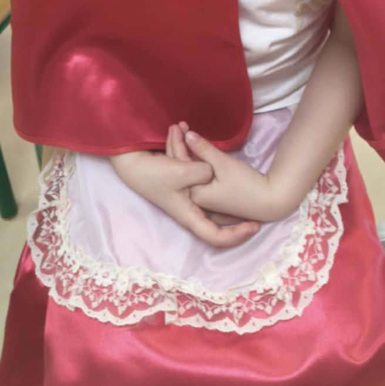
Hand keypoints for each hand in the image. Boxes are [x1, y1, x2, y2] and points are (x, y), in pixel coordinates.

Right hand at [109, 147, 260, 248]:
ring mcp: (187, 194)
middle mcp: (189, 208)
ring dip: (217, 177)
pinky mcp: (183, 180)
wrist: (130, 163)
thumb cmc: (153, 174)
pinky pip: (200, 176)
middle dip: (229, 197)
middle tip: (251, 196)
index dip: (236, 236)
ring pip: (209, 189)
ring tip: (235, 174)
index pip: (215, 236)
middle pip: (216, 211)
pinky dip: (204, 164)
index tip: (254, 226)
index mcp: (189, 215)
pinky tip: (205, 149)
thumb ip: (204, 172)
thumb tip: (213, 172)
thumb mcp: (182, 172)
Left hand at [165, 123, 247, 226]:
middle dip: (180, 146)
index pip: (180, 165)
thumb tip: (187, 134)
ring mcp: (204, 199)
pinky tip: (195, 150)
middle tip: (178, 126)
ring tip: (186, 134)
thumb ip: (203, 149)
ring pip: (190, 172)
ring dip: (188, 153)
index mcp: (194, 193)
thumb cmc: (246, 184)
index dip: (178, 143)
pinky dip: (196, 162)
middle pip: (183, 169)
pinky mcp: (212, 197)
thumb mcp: (223, 163)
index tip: (177, 125)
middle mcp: (195, 199)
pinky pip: (198, 176)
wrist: (268, 202)